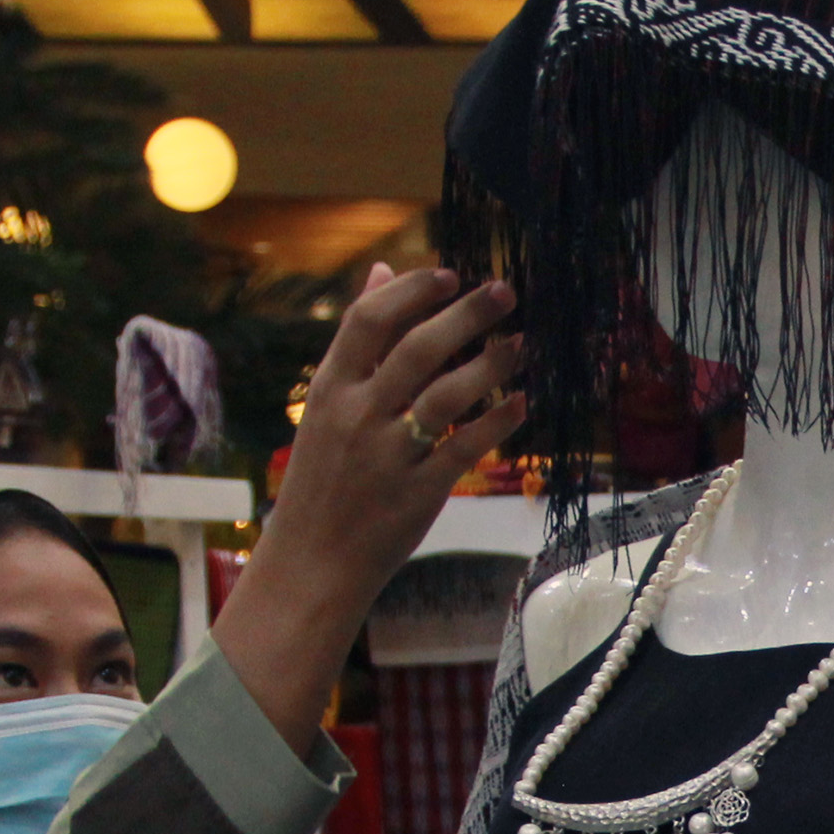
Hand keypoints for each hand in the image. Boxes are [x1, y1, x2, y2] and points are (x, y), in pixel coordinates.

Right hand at [217, 264, 528, 750]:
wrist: (311, 562)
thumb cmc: (324, 479)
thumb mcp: (327, 405)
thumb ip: (359, 342)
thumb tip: (382, 271)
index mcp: (328, 390)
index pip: (369, 321)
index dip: (413, 292)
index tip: (452, 274)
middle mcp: (355, 417)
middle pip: (416, 349)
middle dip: (465, 315)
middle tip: (505, 291)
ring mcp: (385, 456)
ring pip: (445, 396)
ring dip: (490, 364)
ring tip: (522, 343)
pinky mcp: (416, 493)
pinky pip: (464, 448)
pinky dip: (496, 421)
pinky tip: (522, 402)